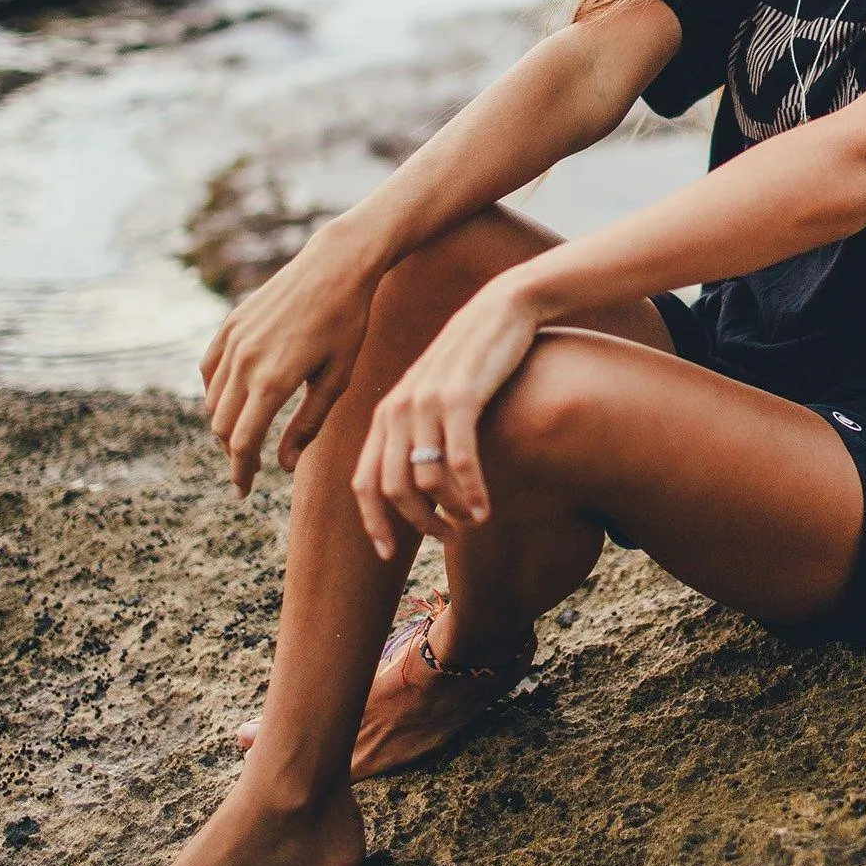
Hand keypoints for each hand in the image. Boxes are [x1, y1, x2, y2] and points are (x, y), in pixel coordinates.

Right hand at [201, 223, 380, 493]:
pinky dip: (215, 392)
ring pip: (213, 401)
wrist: (335, 265)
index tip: (244, 491)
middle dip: (234, 452)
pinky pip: (209, 370)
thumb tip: (284, 465)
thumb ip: (309, 424)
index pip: (243, 443)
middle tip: (251, 466)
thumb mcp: (337, 378)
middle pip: (223, 427)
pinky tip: (233, 400)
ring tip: (247, 434)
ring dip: (226, 424)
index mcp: (274, 381)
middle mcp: (245, 362)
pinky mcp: (229, 324)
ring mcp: (233, 341)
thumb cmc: (347, 322)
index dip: (241, 472)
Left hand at [351, 273, 541, 559]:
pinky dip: (470, 494)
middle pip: (392, 489)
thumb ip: (417, 431)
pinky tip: (486, 509)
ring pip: (425, 481)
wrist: (501, 310)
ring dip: (449, 512)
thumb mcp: (433, 394)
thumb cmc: (472, 360)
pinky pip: (459, 463)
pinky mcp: (460, 399)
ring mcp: (427, 404)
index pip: (364, 482)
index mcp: (385, 414)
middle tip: (447, 537)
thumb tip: (418, 485)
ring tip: (473, 521)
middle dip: (418, 524)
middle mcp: (398, 410)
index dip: (373, 524)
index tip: (389, 554)